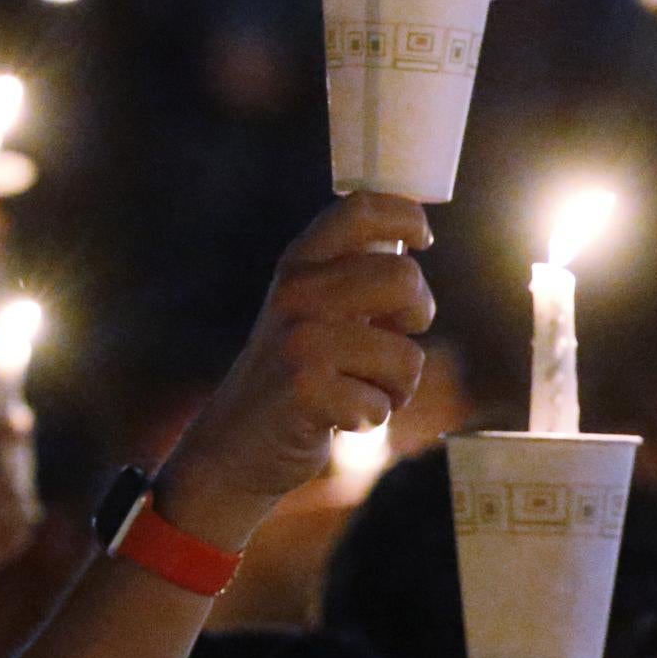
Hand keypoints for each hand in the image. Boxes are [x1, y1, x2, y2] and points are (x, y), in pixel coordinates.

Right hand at [159, 195, 435, 550]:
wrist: (233, 447)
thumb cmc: (292, 379)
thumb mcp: (312, 315)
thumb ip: (352, 282)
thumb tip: (410, 249)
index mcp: (300, 266)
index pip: (359, 210)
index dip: (406, 216)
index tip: (423, 239)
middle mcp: (297, 293)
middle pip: (405, 279)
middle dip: (419, 317)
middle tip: (396, 336)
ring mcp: (299, 339)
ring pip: (407, 355)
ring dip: (397, 385)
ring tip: (357, 390)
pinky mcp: (306, 388)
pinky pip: (383, 402)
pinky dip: (372, 418)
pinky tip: (337, 418)